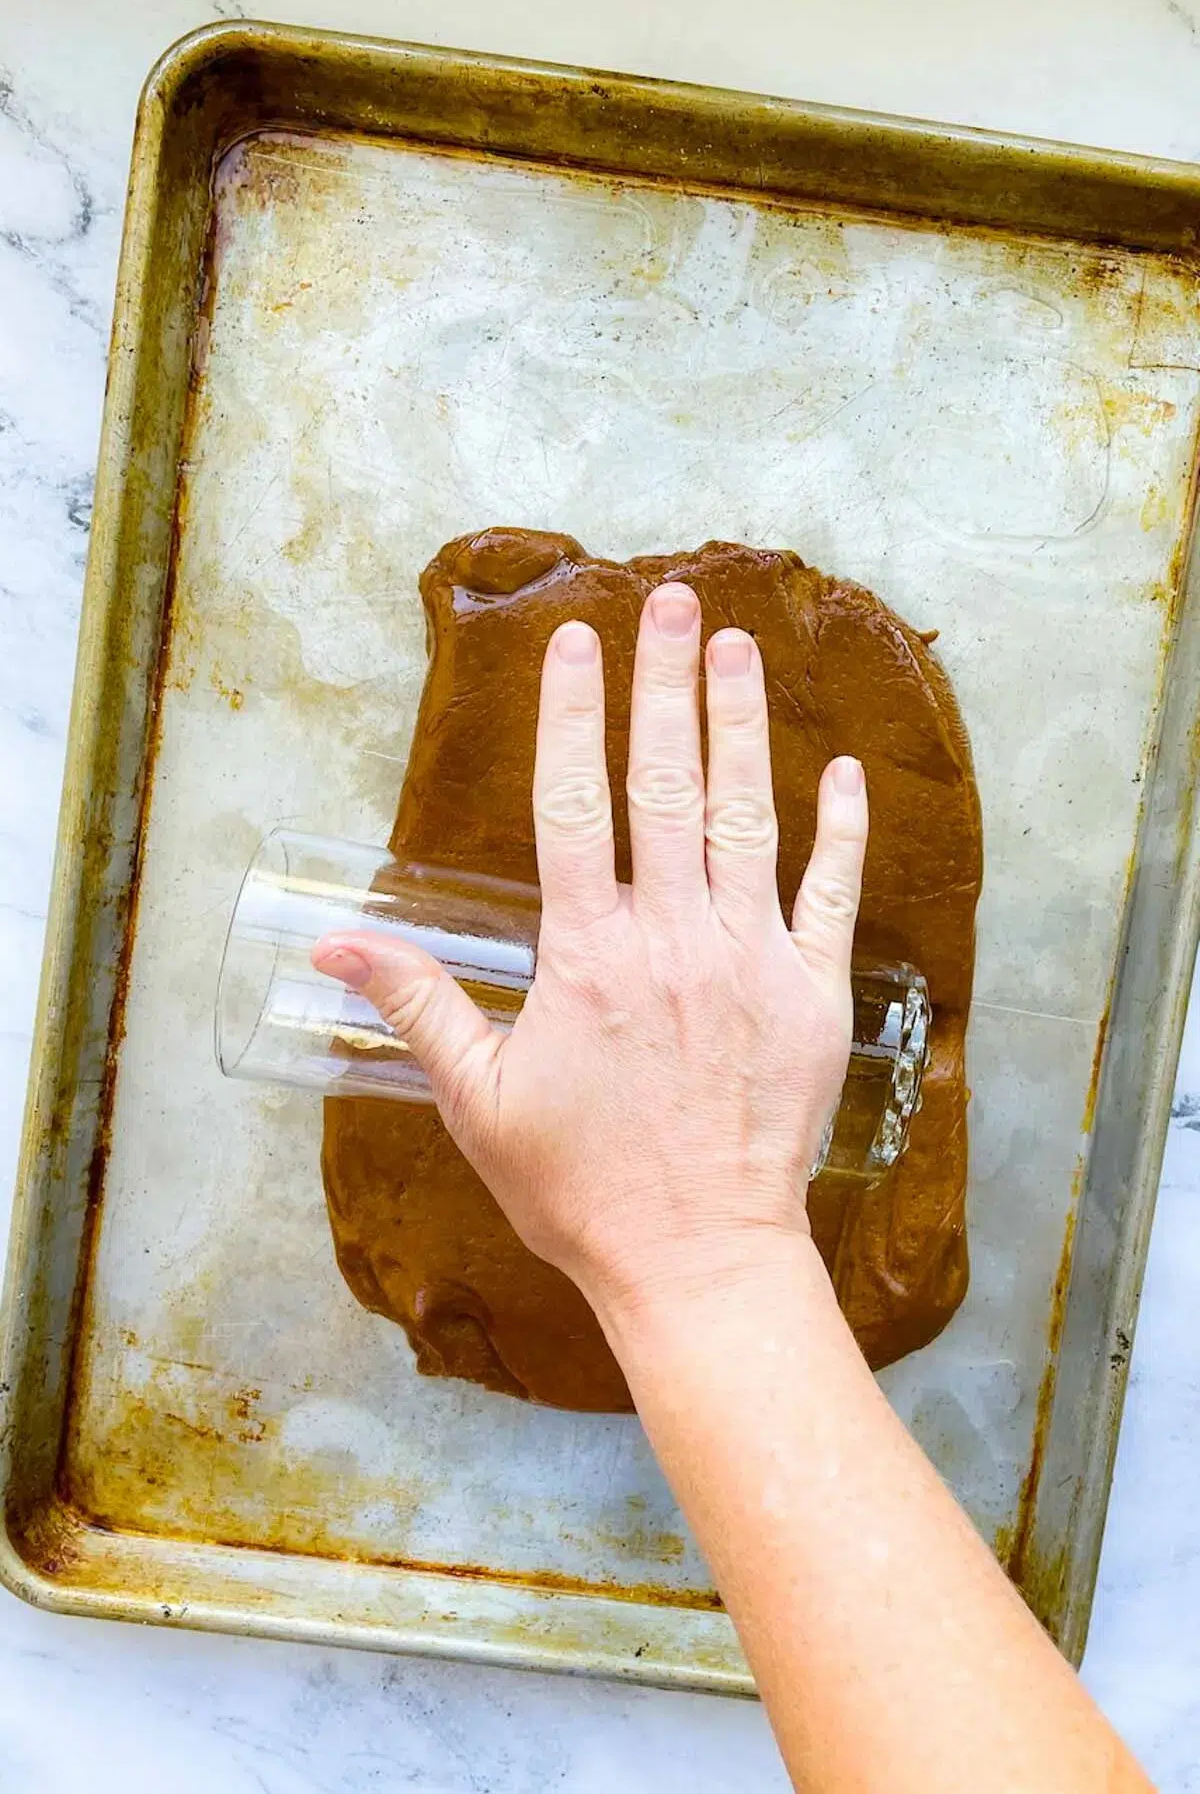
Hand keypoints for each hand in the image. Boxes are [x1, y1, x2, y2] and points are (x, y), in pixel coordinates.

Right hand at [313, 581, 867, 1321]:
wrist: (698, 1259)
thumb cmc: (582, 1188)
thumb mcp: (479, 1100)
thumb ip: (419, 1005)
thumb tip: (332, 945)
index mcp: (588, 953)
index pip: (575, 802)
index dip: (576, 713)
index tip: (580, 641)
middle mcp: (672, 937)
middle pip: (668, 782)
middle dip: (668, 683)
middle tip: (675, 601)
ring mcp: (750, 960)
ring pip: (749, 816)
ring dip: (742, 726)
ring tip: (739, 647)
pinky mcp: (810, 995)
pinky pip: (829, 893)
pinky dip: (839, 830)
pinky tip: (840, 771)